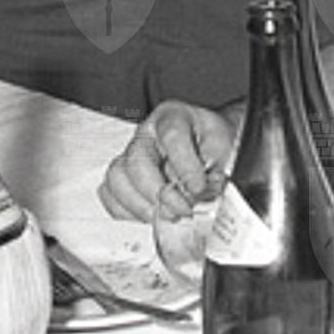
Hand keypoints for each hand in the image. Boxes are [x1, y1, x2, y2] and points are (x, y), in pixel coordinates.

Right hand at [100, 102, 235, 221]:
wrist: (206, 146)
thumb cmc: (212, 145)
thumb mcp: (224, 151)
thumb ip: (214, 174)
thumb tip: (201, 199)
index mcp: (174, 117)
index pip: (171, 135)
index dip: (184, 166)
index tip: (198, 188)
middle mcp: (147, 134)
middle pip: (137, 161)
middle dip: (159, 193)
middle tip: (182, 210)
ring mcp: (130, 154)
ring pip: (117, 178)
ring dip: (141, 205)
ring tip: (167, 215)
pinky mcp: (122, 177)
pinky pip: (109, 195)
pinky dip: (127, 211)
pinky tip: (150, 214)